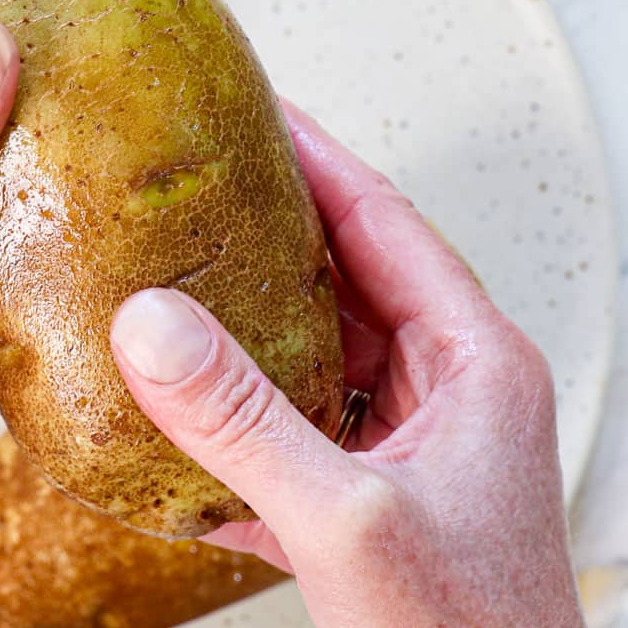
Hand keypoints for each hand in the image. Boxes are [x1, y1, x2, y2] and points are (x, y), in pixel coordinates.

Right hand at [109, 102, 582, 627]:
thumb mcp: (348, 519)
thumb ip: (245, 421)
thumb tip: (153, 328)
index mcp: (474, 363)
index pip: (383, 221)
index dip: (316, 157)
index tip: (254, 108)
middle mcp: (444, 388)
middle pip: (347, 271)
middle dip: (270, 224)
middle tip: (197, 177)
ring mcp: (404, 438)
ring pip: (316, 344)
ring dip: (247, 314)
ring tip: (176, 269)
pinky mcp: (364, 487)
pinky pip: (293, 416)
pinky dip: (238, 404)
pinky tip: (182, 403)